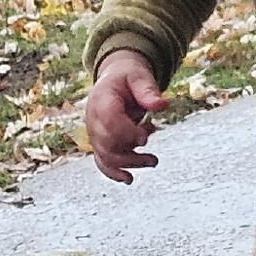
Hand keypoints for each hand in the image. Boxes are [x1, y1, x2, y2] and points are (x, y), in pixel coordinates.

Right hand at [85, 50, 169, 183]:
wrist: (114, 79)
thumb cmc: (127, 77)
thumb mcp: (139, 76)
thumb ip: (148, 90)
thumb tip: (162, 105)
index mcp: (102, 99)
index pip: (109, 121)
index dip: (126, 132)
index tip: (145, 138)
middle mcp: (94, 119)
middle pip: (107, 143)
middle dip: (132, 152)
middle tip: (153, 156)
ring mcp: (95, 133)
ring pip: (106, 156)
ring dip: (130, 163)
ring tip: (152, 161)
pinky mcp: (99, 143)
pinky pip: (102, 161)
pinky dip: (113, 172)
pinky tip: (129, 179)